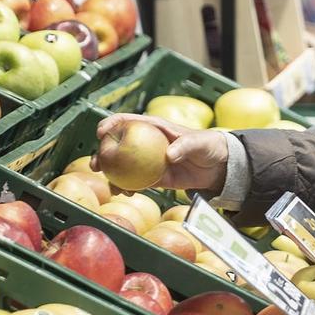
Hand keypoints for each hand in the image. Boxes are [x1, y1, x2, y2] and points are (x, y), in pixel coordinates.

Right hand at [97, 113, 229, 192]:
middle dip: (102, 153)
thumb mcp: (199, 142)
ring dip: (111, 175)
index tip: (101, 133)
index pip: (125, 121)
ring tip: (111, 185)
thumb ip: (185, 146)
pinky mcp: (153, 177)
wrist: (217, 166)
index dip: (110, 124)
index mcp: (152, 127)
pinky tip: (126, 193)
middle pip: (116, 145)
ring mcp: (147, 161)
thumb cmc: (208, 146)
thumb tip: (170, 155)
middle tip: (96, 165)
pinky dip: (127, 187)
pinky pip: (135, 181)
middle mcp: (145, 142)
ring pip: (122, 166)